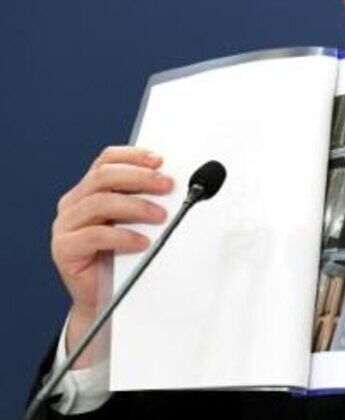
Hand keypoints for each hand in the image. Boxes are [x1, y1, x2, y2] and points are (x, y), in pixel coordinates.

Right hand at [51, 146, 172, 366]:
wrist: (107, 296)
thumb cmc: (123, 255)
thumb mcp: (135, 221)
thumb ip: (145, 199)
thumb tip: (173, 182)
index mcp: (88, 190)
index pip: (106, 160)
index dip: (133, 156)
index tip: (159, 160)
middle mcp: (74, 204)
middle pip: (103, 177)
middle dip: (140, 177)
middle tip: (167, 185)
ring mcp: (65, 225)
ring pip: (100, 203)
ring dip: (136, 206)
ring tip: (160, 216)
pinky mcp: (65, 249)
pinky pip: (95, 235)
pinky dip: (123, 236)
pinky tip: (143, 242)